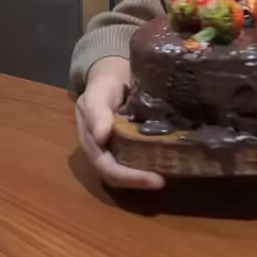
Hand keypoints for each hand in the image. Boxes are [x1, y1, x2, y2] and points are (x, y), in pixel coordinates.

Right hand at [75, 56, 164, 189]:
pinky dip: (147, 165)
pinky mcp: (126, 145)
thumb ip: (97, 111)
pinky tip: (165, 162)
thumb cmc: (104, 83)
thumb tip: (100, 138)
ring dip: (143, 177)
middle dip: (138, 182)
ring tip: (166, 176)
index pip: (107, 168)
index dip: (130, 178)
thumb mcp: (98, 92)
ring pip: (125, 172)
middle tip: (162, 182)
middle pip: (116, 176)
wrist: (112, 75)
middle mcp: (100, 151)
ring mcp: (112, 149)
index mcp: (90, 141)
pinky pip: (134, 161)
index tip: (157, 180)